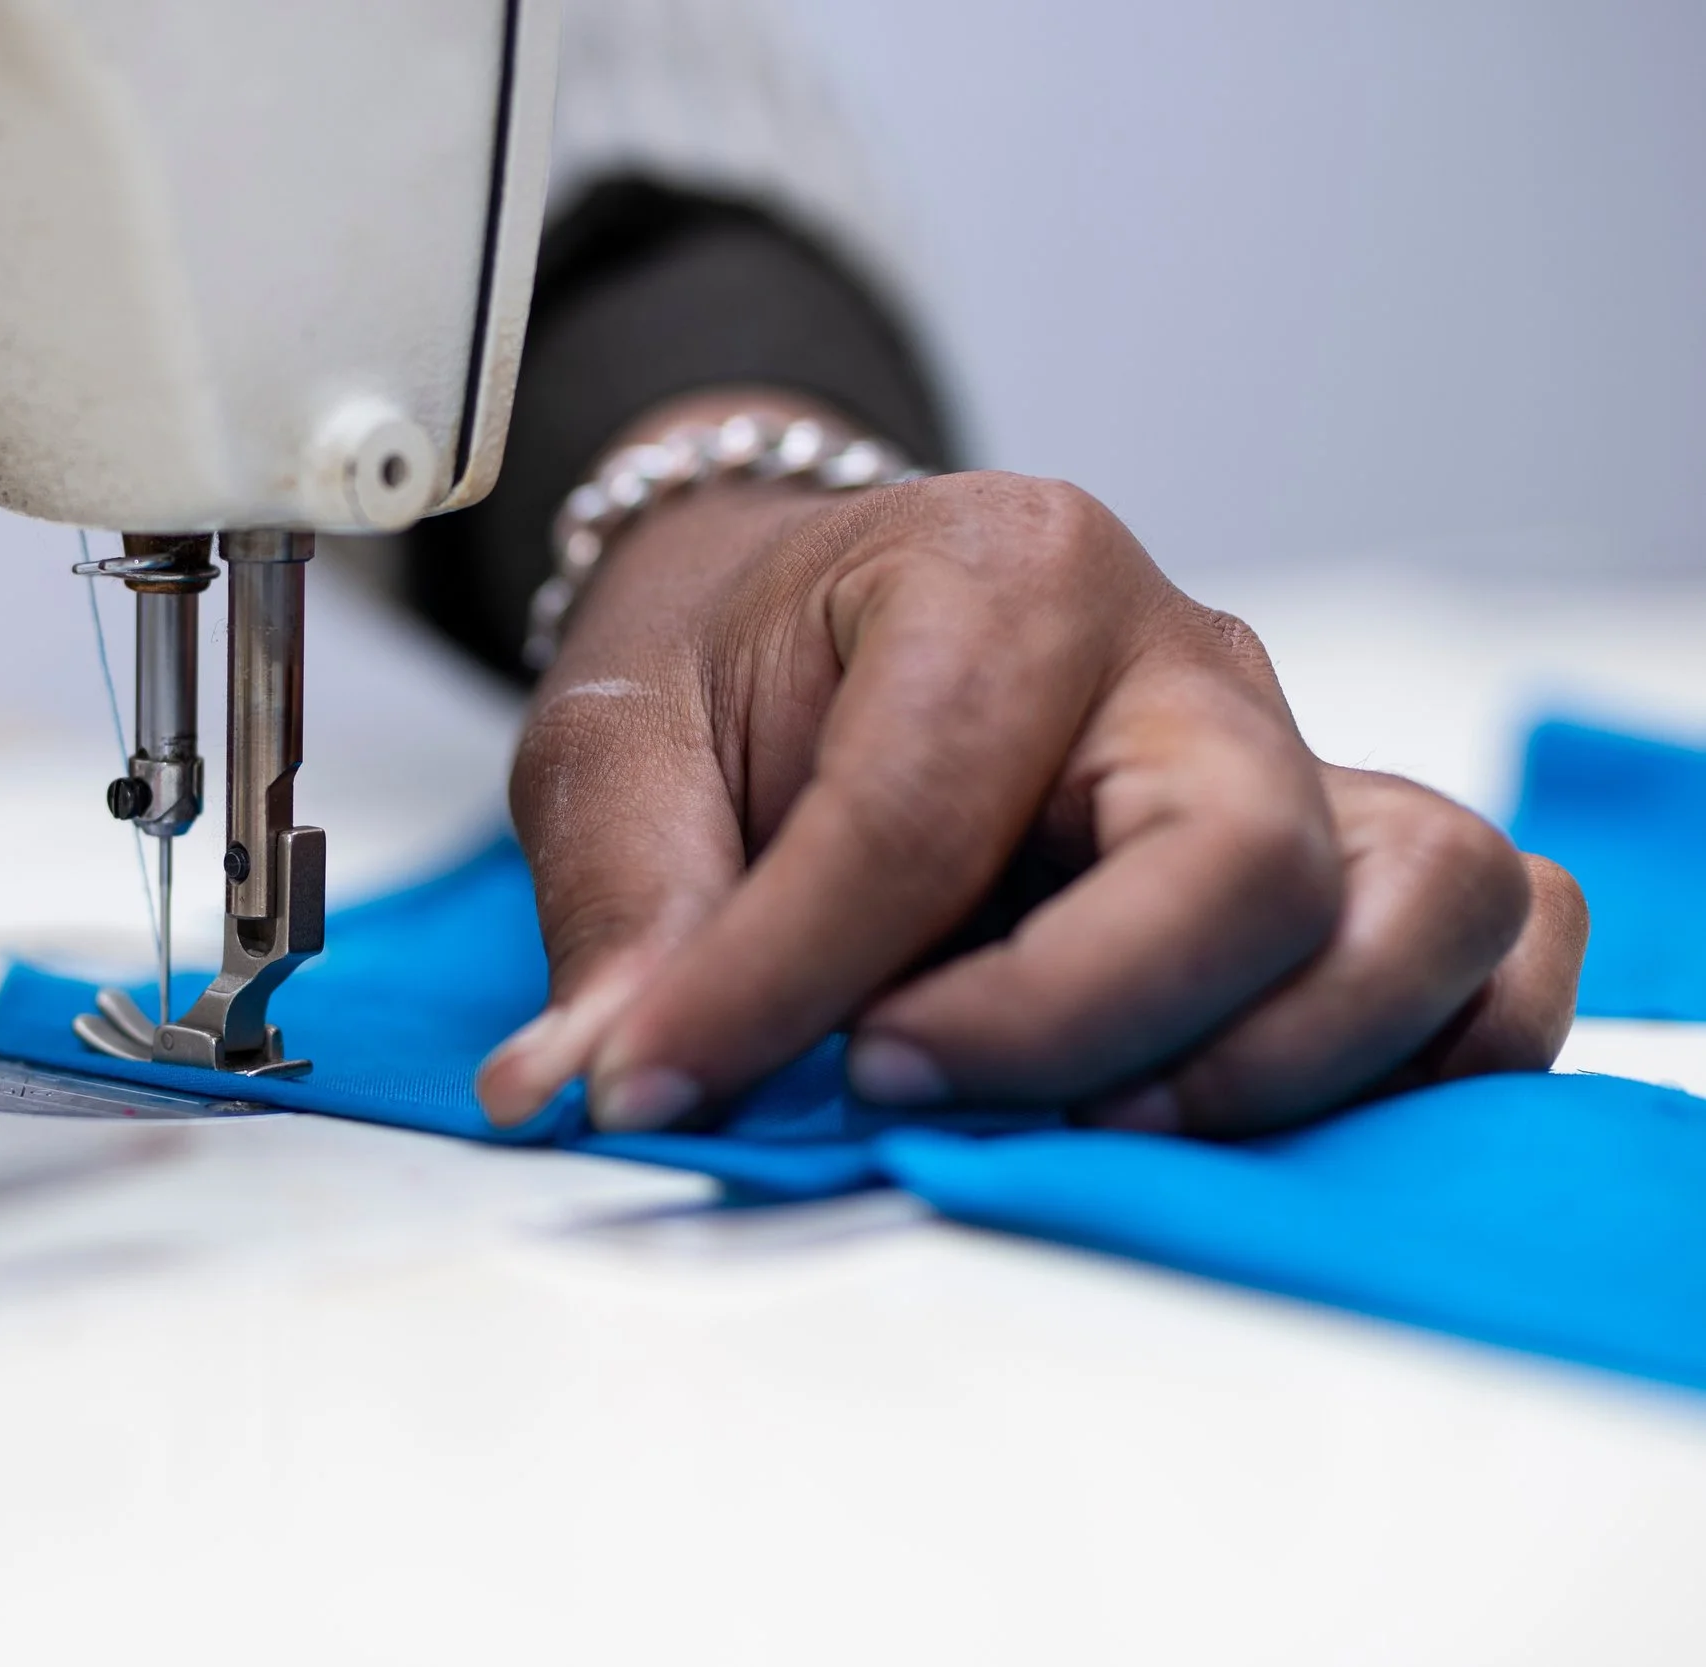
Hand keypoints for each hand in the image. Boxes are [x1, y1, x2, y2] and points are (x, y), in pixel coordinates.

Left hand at [477, 392, 1586, 1135]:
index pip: (923, 808)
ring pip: (1417, 911)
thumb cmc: (732, 661)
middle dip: (1066, 1029)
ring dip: (1268, 1069)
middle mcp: (1177, 654)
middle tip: (889, 1091)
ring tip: (1079, 1129)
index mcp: (999, 571)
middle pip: (1238, 864)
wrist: (808, 607)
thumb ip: (623, 911)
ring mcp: (1285, 751)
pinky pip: (1489, 943)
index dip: (783, 981)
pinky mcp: (1339, 847)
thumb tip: (598, 1081)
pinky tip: (1246, 1105)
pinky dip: (1422, 1050)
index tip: (666, 1084)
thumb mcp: (620, 745)